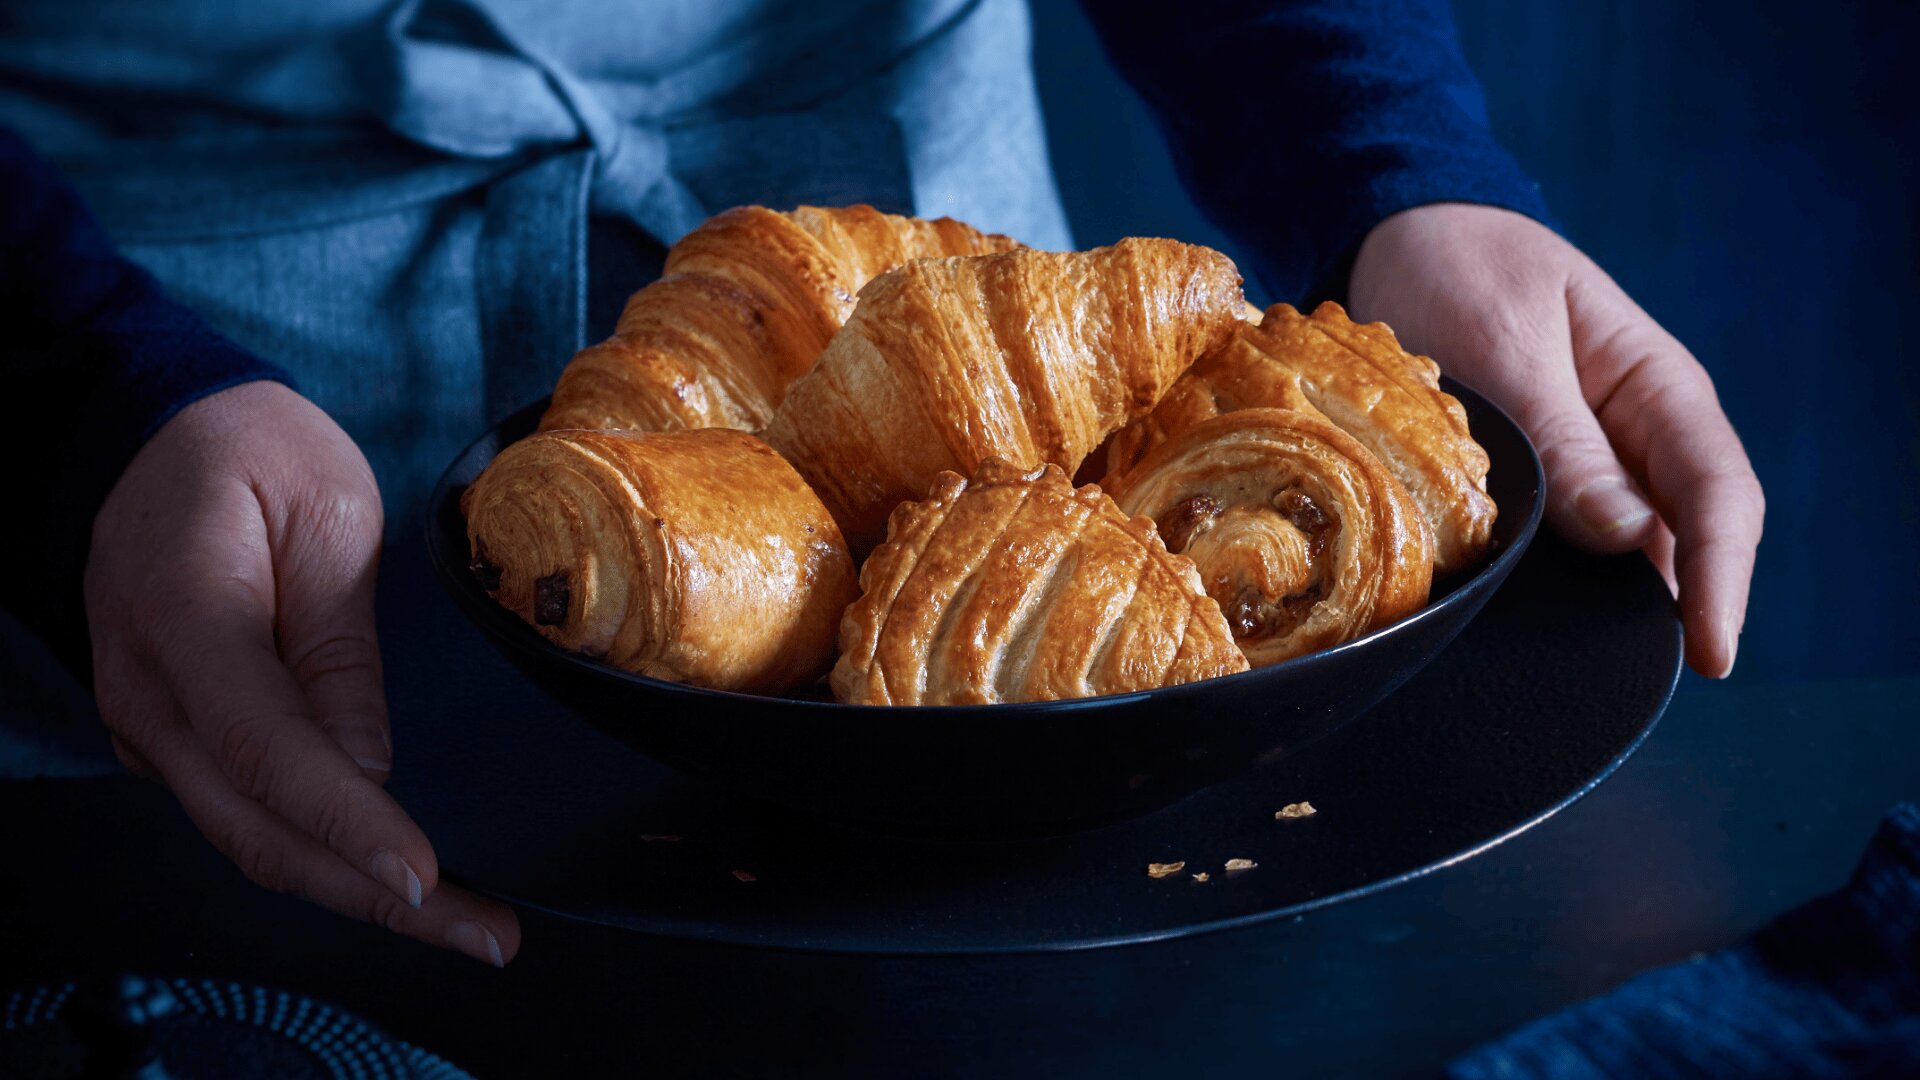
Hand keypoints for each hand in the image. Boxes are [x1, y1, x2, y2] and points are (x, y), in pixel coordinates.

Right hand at [85, 381, 519, 963]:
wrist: (154, 436)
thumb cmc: (250, 454)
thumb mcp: (327, 514)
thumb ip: (342, 647)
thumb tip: (368, 770)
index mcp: (184, 620)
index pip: (269, 751)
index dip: (347, 824)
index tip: (421, 875)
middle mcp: (150, 695)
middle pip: (260, 830)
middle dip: (377, 898)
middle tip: (489, 935)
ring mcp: (152, 726)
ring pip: (253, 840)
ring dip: (358, 893)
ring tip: (469, 924)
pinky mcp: (178, 739)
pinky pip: (250, 813)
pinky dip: (325, 856)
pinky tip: (398, 881)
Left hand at [1349, 203, 1762, 676]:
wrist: (1399, 238)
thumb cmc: (1459, 271)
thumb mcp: (1506, 345)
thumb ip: (1563, 440)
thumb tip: (1629, 540)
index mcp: (1655, 388)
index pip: (1717, 495)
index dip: (1721, 578)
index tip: (1709, 651)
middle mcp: (1633, 435)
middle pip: (1681, 539)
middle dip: (1673, 611)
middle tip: (1631, 682)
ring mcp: (1585, 463)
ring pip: (1624, 553)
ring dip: (1613, 606)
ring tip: (1584, 670)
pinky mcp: (1533, 484)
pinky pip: (1563, 545)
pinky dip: (1558, 586)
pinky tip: (1534, 629)